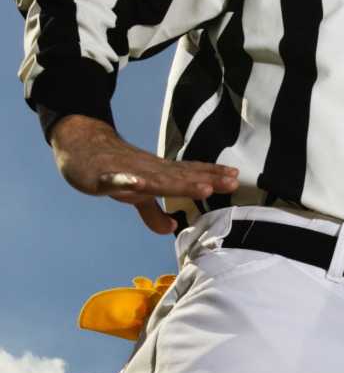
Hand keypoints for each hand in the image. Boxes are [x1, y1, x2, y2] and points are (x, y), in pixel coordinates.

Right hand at [50, 114, 238, 234]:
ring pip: (155, 179)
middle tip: (231, 182)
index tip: (235, 177)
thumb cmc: (113, 168)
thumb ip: (153, 212)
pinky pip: (114, 181)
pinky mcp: (102, 177)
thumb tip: (171, 227)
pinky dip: (125, 182)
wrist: (78, 145)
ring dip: (178, 183)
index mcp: (157, 174)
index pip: (189, 173)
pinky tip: (138, 185)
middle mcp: (148, 171)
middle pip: (180, 176)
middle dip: (205, 179)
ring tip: (202, 187)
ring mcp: (126, 173)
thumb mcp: (135, 195)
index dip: (211, 175)